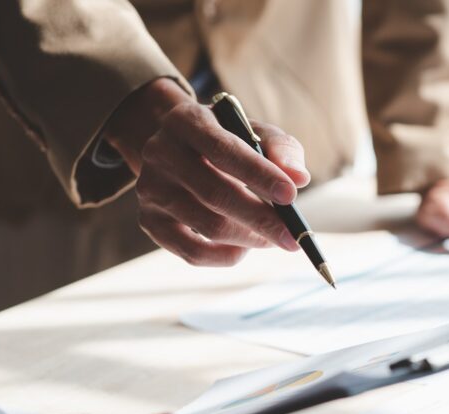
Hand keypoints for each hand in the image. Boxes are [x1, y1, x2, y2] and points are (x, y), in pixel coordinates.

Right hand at [103, 78, 308, 265]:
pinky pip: (192, 252)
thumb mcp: (255, 132)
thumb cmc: (229, 141)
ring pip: (208, 226)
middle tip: (292, 236)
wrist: (181, 150)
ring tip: (272, 237)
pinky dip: (226, 256)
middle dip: (261, 219)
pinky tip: (245, 248)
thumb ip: (282, 149)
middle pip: (215, 194)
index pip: (224, 150)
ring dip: (249, 238)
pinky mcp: (149, 221)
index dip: (259, 175)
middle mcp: (160, 153)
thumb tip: (299, 179)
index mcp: (187, 121)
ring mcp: (151, 189)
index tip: (291, 195)